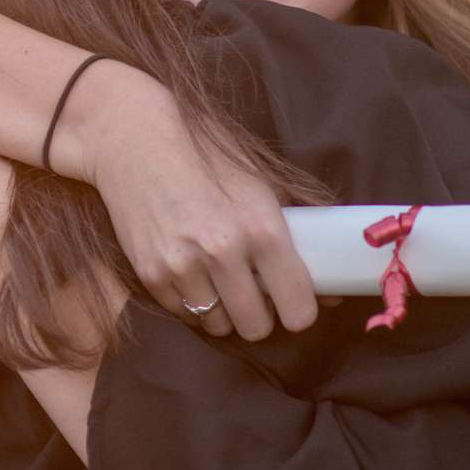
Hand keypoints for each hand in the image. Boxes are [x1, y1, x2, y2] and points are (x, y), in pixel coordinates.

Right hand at [55, 65, 318, 341]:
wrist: (136, 142)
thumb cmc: (206, 158)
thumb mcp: (261, 186)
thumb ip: (297, 234)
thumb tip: (333, 290)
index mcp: (262, 229)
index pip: (297, 309)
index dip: (300, 311)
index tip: (295, 305)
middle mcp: (224, 253)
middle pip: (256, 327)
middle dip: (260, 316)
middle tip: (255, 294)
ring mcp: (183, 267)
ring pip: (218, 325)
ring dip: (223, 310)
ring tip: (219, 279)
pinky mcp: (151, 274)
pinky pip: (183, 313)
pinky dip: (191, 301)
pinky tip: (191, 271)